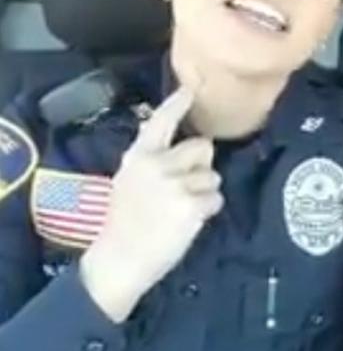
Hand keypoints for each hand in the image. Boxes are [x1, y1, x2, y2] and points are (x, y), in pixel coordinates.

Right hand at [80, 87, 223, 321]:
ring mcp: (175, 184)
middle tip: (184, 188)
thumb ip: (152, 161)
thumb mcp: (129, 182)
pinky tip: (188, 222)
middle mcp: (157, 165)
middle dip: (202, 166)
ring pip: (213, 176)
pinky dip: (208, 211)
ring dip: (205, 192)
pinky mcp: (191, 205)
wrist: (119, 260)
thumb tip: (180, 145)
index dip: (177, 104)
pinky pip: (216, 199)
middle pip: (203, 148)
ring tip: (182, 209)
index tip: (191, 90)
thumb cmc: (126, 223)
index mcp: (139, 157)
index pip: (161, 122)